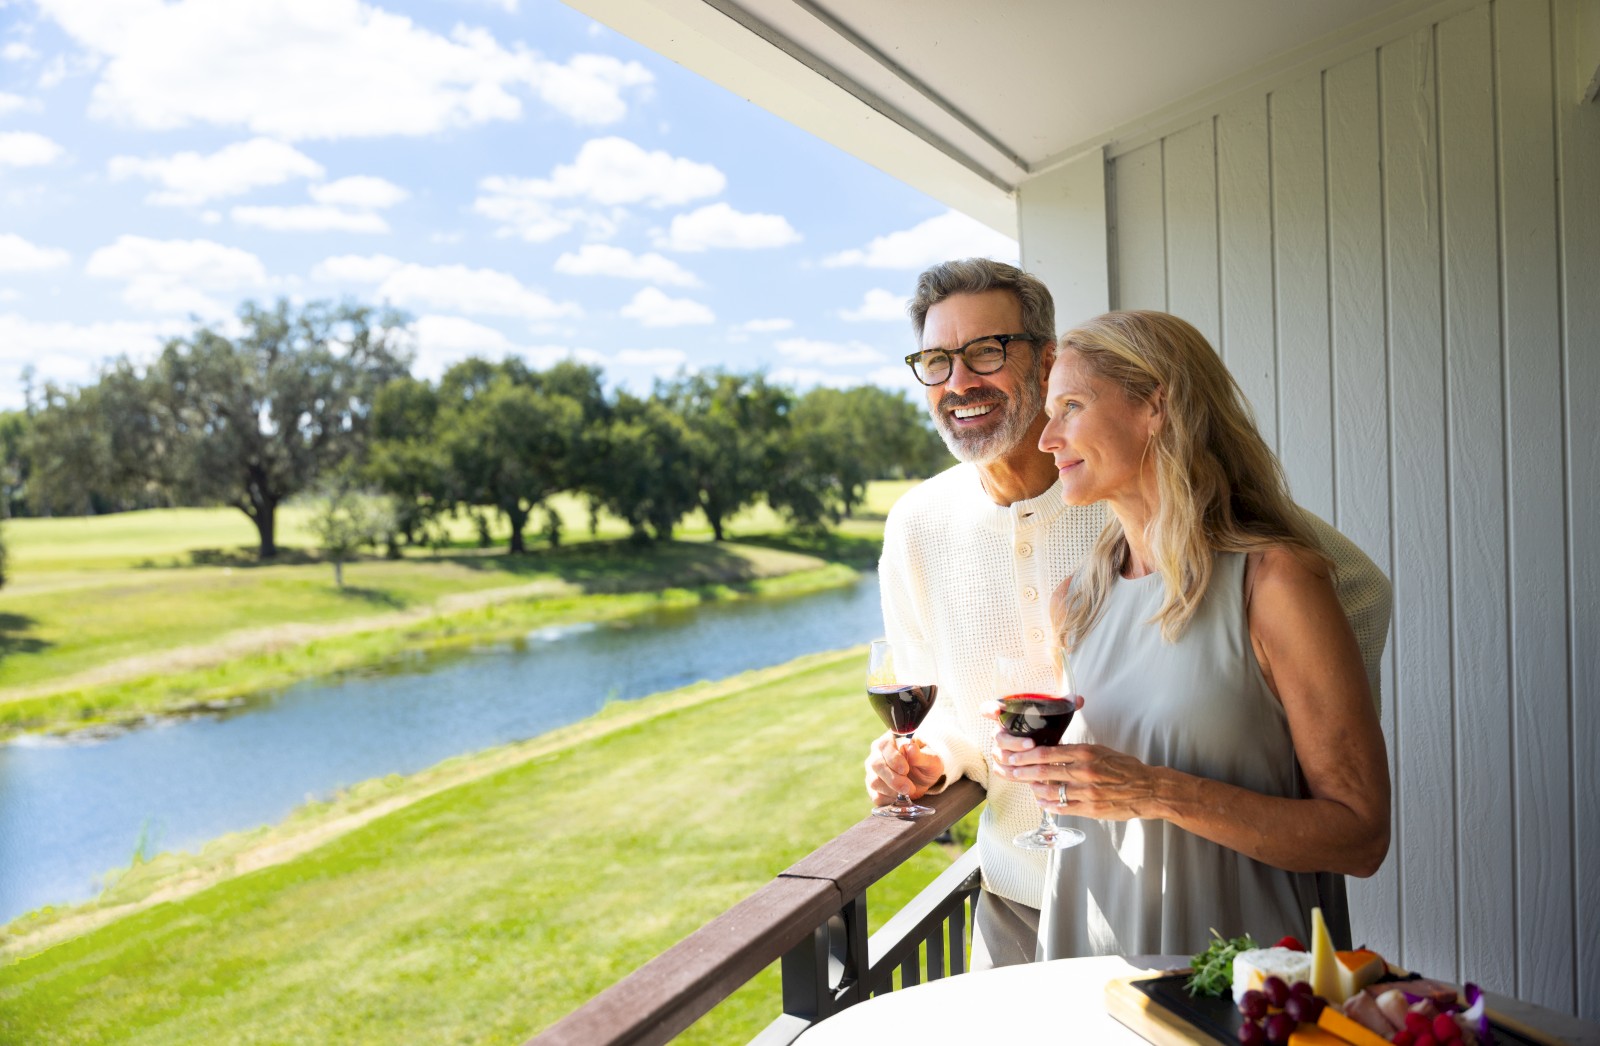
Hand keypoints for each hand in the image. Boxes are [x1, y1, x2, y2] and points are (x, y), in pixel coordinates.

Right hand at [865, 733, 942, 805]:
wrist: (925, 777)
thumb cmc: (927, 763)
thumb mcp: (931, 759)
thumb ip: (920, 755)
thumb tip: (911, 747)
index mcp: (890, 741)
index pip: (884, 746)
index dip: (893, 758)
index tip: (905, 769)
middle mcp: (877, 754)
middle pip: (876, 764)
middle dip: (893, 779)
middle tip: (909, 788)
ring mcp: (873, 772)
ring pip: (874, 781)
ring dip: (891, 790)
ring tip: (908, 792)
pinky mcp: (874, 788)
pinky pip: (875, 796)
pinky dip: (888, 800)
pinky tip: (900, 798)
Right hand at [984, 695, 1083, 803]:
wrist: (1043, 747)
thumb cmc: (1044, 728)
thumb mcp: (1052, 717)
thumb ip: (1063, 706)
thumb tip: (1079, 700)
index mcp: (1005, 717)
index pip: (988, 709)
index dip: (989, 709)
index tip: (997, 710)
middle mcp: (998, 733)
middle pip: (997, 737)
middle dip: (1013, 742)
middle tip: (1031, 744)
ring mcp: (998, 750)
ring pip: (999, 755)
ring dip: (1014, 759)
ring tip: (1031, 763)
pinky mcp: (1002, 766)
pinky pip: (1000, 770)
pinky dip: (1011, 774)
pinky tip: (1024, 776)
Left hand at [1011, 743, 1161, 819]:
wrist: (1148, 789)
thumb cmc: (1124, 768)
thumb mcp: (1100, 751)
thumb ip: (1075, 752)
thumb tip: (1050, 752)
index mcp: (1086, 753)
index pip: (1046, 752)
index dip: (1025, 755)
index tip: (1012, 755)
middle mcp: (1084, 772)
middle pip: (1043, 772)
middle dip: (1020, 771)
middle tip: (1007, 770)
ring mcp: (1086, 793)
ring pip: (1049, 792)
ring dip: (1033, 789)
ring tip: (1026, 786)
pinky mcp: (1090, 809)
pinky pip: (1061, 808)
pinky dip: (1048, 804)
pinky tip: (1041, 801)